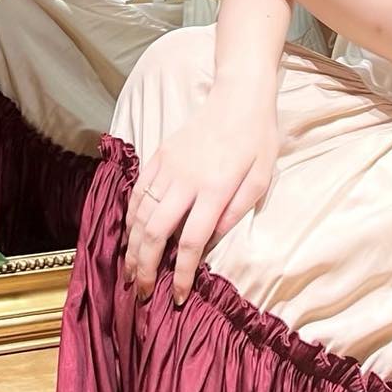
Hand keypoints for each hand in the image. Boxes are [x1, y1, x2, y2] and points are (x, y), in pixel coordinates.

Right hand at [126, 86, 278, 303]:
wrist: (238, 95)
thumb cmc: (257, 138)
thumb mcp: (262, 177)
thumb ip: (238, 211)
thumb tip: (212, 240)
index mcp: (215, 189)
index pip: (190, 241)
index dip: (181, 274)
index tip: (177, 296)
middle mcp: (185, 180)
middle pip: (154, 232)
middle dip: (145, 267)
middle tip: (142, 292)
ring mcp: (168, 166)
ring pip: (140, 214)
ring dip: (131, 247)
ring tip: (129, 271)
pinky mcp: (159, 154)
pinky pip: (137, 191)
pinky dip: (129, 216)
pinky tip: (129, 234)